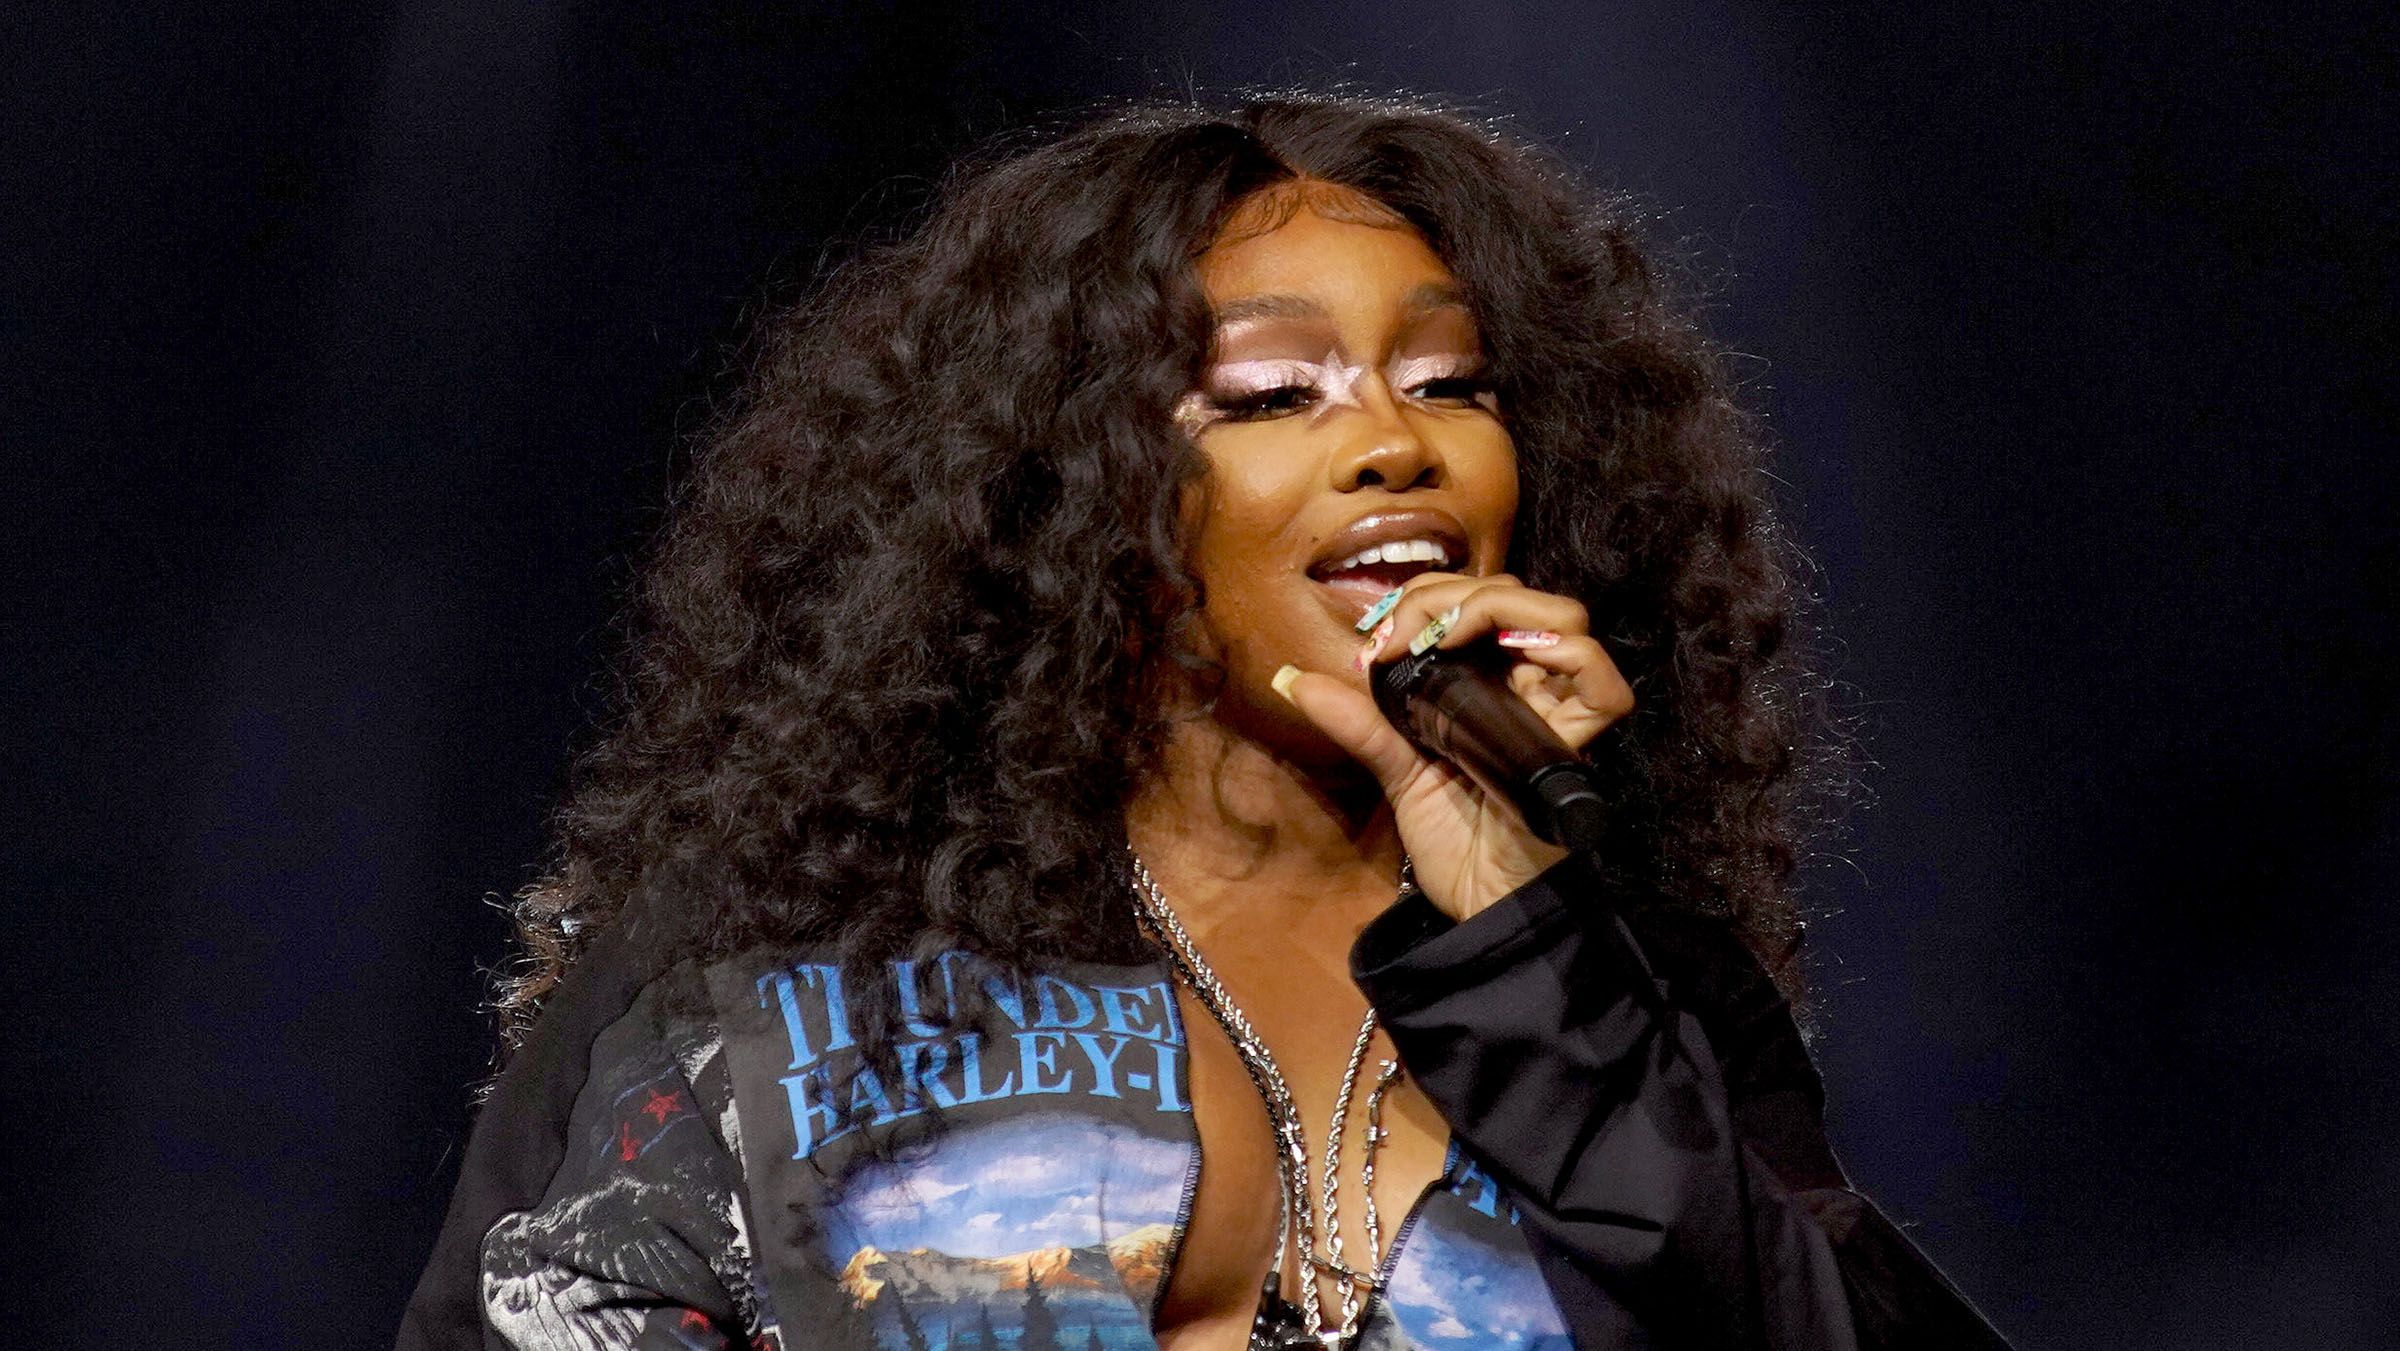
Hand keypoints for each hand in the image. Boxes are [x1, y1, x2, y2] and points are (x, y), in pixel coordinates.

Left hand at [1273, 573, 1635, 921]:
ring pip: (1564, 623)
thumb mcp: (1395, 771)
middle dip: (1458, 596)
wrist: (1477, 904)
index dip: (1430, 598)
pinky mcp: (1574, 747)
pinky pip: (1605, 691)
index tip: (1383, 638)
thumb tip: (1291, 679)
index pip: (1478, 602)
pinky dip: (1574, 657)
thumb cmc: (1451, 840)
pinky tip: (1521, 654)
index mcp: (1488, 683)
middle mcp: (1527, 688)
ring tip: (1453, 635)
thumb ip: (1357, 723)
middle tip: (1409, 633)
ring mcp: (1556, 712)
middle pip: (1519, 598)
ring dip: (1504, 609)